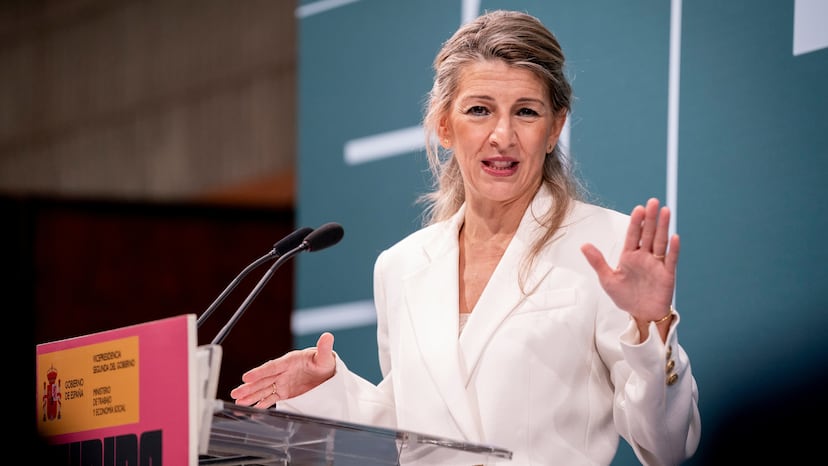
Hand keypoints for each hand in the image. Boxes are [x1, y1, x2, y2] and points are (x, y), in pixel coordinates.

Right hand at [229, 332, 335, 408]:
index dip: (259, 372)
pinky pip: (271, 398)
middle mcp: (283, 372)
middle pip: (263, 380)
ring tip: (238, 402)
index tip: (246, 377)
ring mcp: (283, 383)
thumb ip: (324, 348)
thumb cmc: (324, 362)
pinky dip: (262, 403)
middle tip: (235, 393)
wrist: (326, 373)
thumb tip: (328, 336)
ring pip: (264, 390)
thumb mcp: (325, 357)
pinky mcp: (285, 393)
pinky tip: (252, 408)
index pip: (272, 367)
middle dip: (249, 387)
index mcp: (290, 361)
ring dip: (251, 396)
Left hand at [580, 198, 677, 324]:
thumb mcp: (607, 280)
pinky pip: (671, 259)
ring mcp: (656, 264)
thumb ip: (598, 262)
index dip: (636, 222)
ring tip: (665, 211)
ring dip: (663, 227)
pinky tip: (674, 236)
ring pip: (660, 242)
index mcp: (629, 256)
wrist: (641, 315)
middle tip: (653, 202)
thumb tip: (584, 245)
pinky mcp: (667, 274)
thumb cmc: (625, 297)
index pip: (633, 235)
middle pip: (648, 234)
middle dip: (650, 218)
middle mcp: (644, 257)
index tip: (638, 208)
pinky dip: (673, 249)